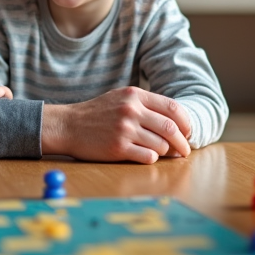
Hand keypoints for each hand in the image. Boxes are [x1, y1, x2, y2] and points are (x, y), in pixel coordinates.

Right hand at [40, 86, 192, 163]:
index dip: (185, 123)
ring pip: (161, 145)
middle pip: (171, 128)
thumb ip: (145, 104)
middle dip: (183, 142)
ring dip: (166, 152)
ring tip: (163, 154)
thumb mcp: (120, 98)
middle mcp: (131, 110)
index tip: (187, 132)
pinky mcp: (118, 148)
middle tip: (185, 150)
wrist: (68, 125)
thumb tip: (175, 120)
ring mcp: (125, 130)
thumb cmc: (96, 113)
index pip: (173, 108)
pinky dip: (151, 158)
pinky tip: (146, 156)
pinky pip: (147, 157)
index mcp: (135, 95)